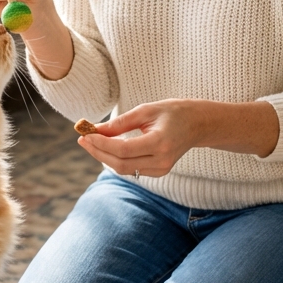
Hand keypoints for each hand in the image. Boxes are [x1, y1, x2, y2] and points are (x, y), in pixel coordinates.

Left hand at [76, 98, 280, 171]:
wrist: (198, 124)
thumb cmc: (173, 112)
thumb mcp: (146, 110)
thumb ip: (121, 122)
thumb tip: (96, 130)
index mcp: (160, 143)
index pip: (123, 149)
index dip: (101, 144)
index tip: (85, 134)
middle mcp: (162, 161)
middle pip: (121, 164)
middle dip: (98, 152)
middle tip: (83, 138)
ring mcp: (161, 169)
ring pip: (124, 169)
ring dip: (104, 157)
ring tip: (90, 140)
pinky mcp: (159, 172)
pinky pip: (131, 169)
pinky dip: (116, 159)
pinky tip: (106, 147)